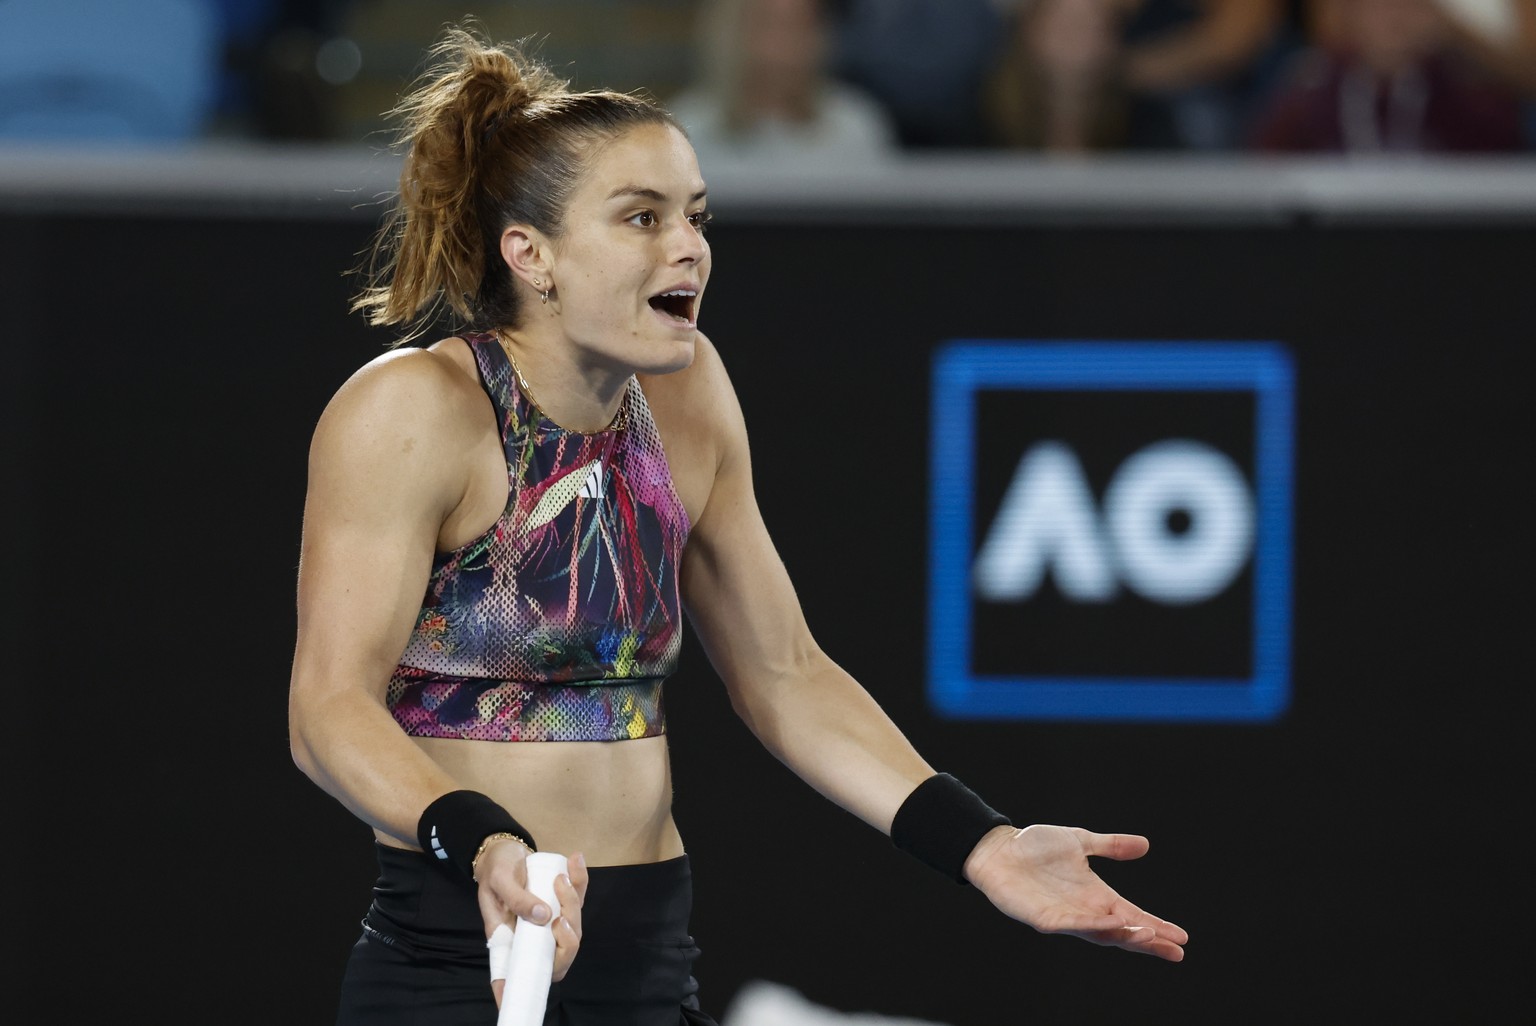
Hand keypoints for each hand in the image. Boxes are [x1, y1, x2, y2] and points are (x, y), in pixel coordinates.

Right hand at [476, 841, 589, 1003]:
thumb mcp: (498, 882)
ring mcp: (552, 920)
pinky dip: (581, 879)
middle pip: (562, 951)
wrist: (502, 851)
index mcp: (514, 941)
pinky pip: (579, 896)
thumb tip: (544, 916)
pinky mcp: (563, 901)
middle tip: (559, 909)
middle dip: (569, 932)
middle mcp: (536, 937)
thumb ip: (517, 900)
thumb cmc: (494, 871)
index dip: (527, 986)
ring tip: (560, 877)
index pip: (525, 972)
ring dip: (573, 901)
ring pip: (575, 925)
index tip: (518, 995)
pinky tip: (575, 859)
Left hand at [964, 824, 1186, 961]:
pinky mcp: (1043, 917)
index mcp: (1096, 895)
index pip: (1132, 916)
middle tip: (1176, 952)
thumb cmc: (1035, 846)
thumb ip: (1110, 846)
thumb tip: (1145, 845)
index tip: (1182, 938)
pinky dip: (1093, 926)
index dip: (1156, 926)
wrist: (998, 847)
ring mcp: (1064, 916)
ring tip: (1149, 936)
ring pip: (1101, 934)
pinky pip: (1072, 925)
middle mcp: (1084, 910)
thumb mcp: (1080, 841)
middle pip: (1122, 933)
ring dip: (1125, 935)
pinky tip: (1112, 924)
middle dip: (1149, 941)